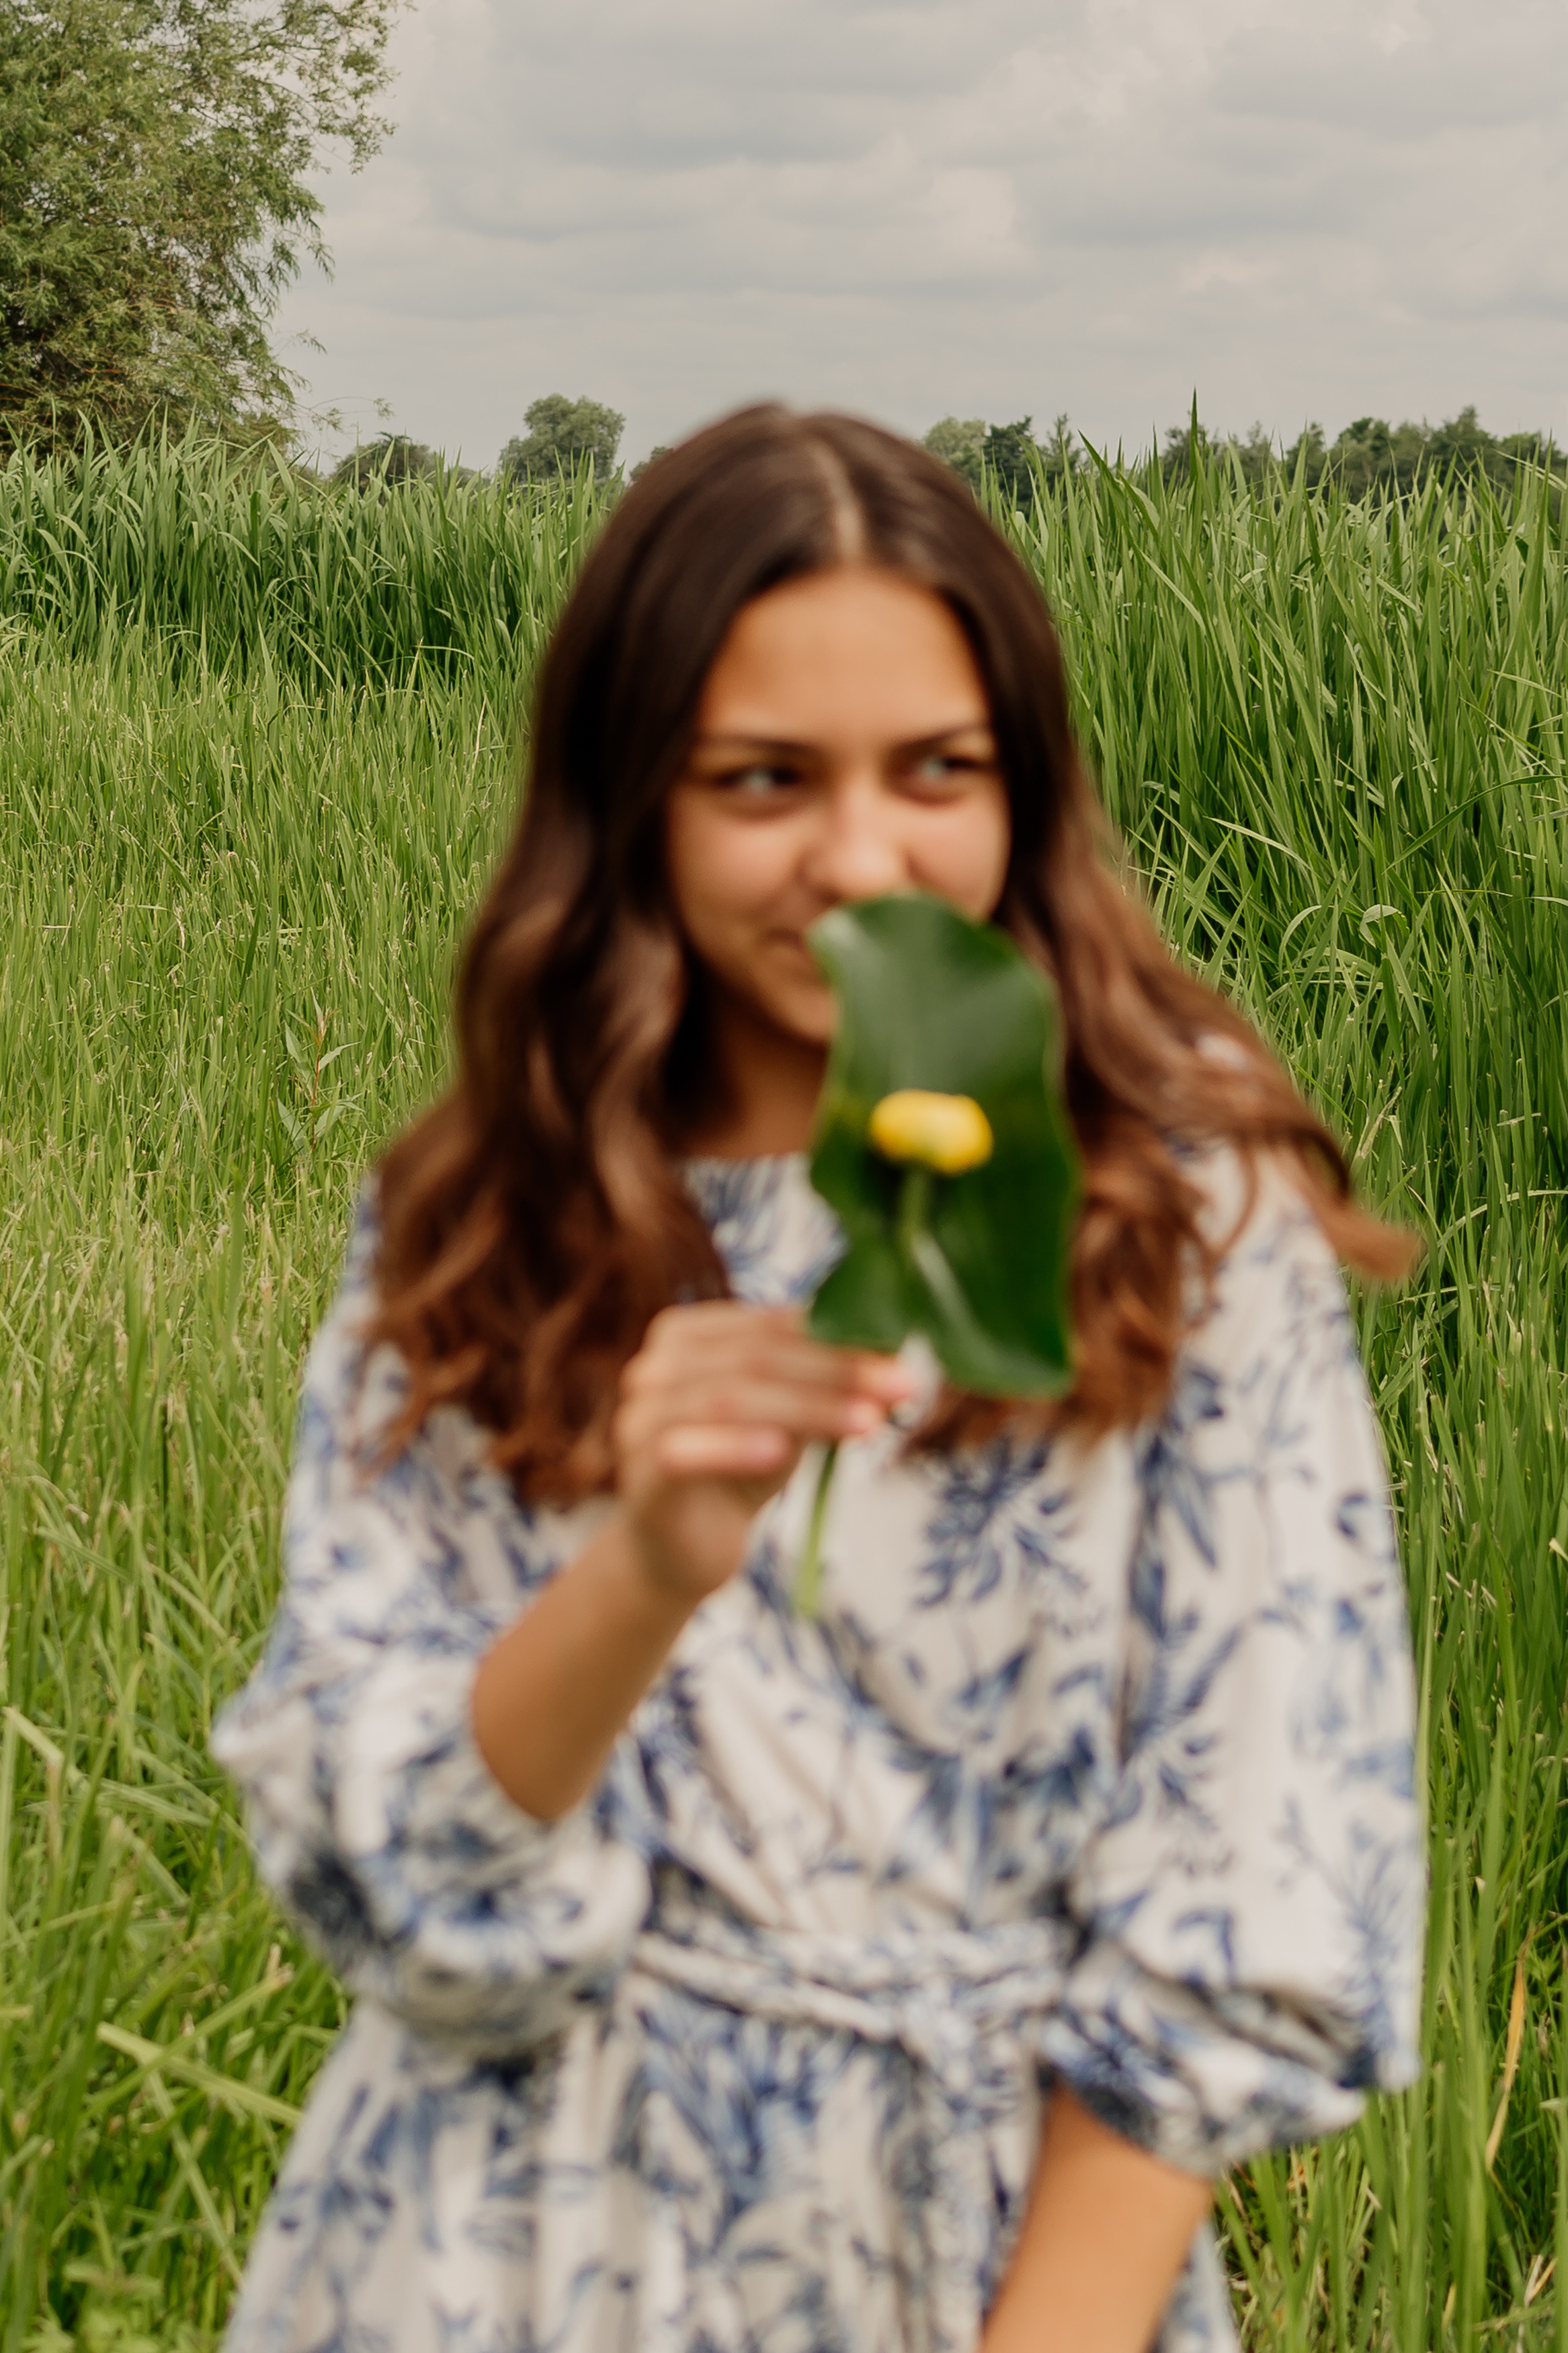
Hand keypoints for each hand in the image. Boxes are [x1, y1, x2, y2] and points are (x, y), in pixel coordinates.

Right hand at [614, 1302, 915, 1601]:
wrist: (685, 1548)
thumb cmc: (741, 1468)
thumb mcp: (789, 1417)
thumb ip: (823, 1382)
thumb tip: (894, 1353)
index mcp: (688, 1334)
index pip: (770, 1326)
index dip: (839, 1339)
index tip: (903, 1358)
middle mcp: (654, 1366)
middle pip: (754, 1358)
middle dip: (835, 1372)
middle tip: (901, 1386)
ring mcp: (639, 1418)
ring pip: (729, 1398)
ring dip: (807, 1408)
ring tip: (869, 1422)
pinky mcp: (639, 1472)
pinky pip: (685, 1451)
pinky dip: (735, 1446)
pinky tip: (781, 1451)